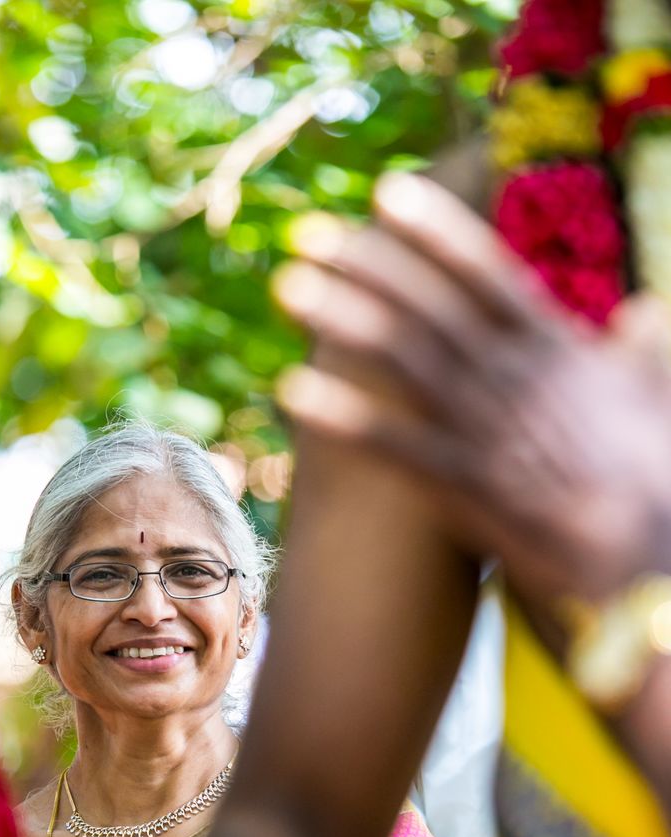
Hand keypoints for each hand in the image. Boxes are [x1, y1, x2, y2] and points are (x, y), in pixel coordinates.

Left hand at [274, 172, 670, 605]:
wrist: (645, 560)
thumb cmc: (658, 480)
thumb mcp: (660, 398)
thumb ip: (645, 351)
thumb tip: (643, 314)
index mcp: (558, 347)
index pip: (487, 273)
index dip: (435, 230)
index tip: (387, 194)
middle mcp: (514, 376)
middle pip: (428, 308)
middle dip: (366, 267)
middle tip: (305, 235)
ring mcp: (485, 428)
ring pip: (404, 361)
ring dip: (343, 320)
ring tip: (287, 288)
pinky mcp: (464, 485)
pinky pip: (392, 443)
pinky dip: (341, 417)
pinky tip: (290, 392)